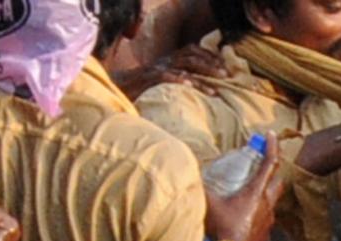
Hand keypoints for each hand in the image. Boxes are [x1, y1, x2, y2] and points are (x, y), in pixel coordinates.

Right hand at [112, 45, 227, 99]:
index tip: (224, 66)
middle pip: (192, 56)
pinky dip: (179, 80)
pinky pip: (166, 76)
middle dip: (211, 64)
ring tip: (215, 90)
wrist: (113, 91)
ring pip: (184, 66)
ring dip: (201, 76)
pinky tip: (190, 86)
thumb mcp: (158, 81)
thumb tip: (193, 85)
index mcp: (167, 59)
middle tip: (226, 75)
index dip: (209, 55)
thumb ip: (173, 79)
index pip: (193, 50)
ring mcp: (156, 68)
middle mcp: (164, 61)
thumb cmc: (136, 90)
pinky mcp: (147, 78)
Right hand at [205, 133, 283, 240]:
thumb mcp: (208, 205)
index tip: (271, 135)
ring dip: (266, 191)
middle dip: (273, 170)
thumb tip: (188, 175)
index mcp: (255, 191)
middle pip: (278, 179)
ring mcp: (268, 217)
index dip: (272, 146)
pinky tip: (247, 215)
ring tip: (253, 192)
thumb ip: (200, 188)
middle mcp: (266, 201)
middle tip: (263, 166)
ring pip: (273, 198)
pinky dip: (260, 210)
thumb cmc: (222, 228)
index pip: (269, 162)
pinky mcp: (266, 231)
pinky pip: (266, 215)